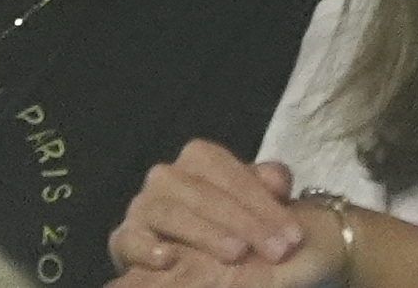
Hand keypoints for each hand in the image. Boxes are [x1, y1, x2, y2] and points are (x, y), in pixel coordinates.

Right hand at [116, 147, 322, 275]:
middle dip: (246, 223)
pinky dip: (147, 249)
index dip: (265, 204)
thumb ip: (269, 182)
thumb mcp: (255, 197)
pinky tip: (169, 259)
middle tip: (276, 251)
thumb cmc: (230, 215)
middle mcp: (167, 176)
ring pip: (171, 214)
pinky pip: (129, 240)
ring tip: (237, 254)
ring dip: (206, 234)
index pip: (233, 174)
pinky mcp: (123, 237)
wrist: (196, 247)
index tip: (293, 235)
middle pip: (206, 194)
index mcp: (199, 157)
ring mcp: (142, 205)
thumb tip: (276, 180)